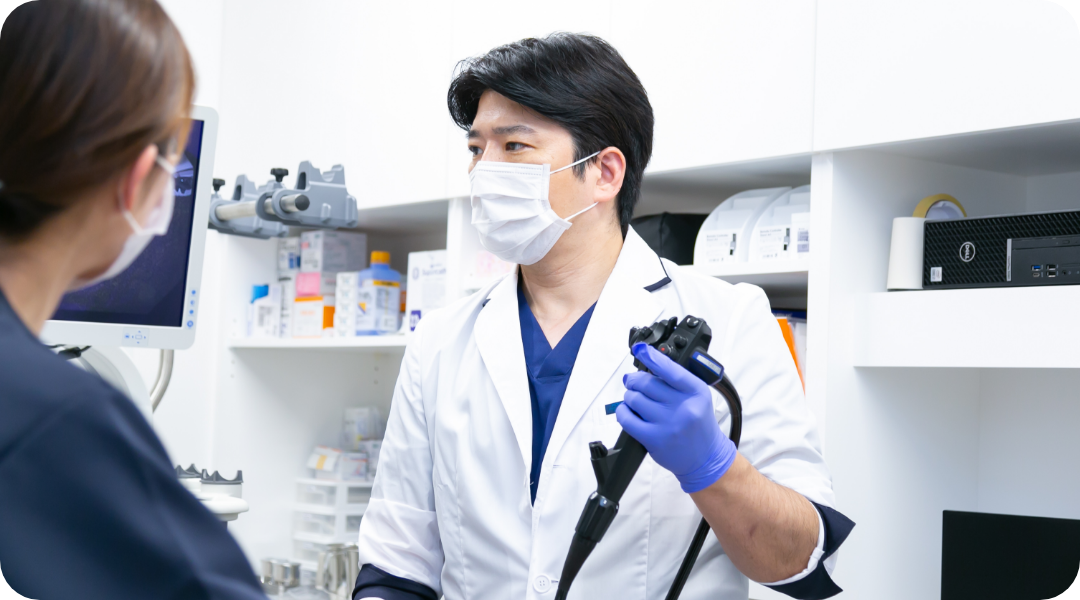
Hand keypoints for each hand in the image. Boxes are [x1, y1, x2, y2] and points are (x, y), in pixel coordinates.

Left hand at [617, 343, 736, 492]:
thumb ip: (677, 381)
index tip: (639, 349)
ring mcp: (668, 424)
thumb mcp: (697, 397)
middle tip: (633, 382)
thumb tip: (649, 365)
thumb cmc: (698, 425)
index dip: (651, 356)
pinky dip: (623, 412)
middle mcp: (683, 406)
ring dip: (629, 396)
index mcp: (696, 392)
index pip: (670, 369)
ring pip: (634, 399)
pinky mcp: (654, 439)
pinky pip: (627, 418)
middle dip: (635, 380)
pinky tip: (628, 412)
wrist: (706, 458)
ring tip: (635, 400)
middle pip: (646, 383)